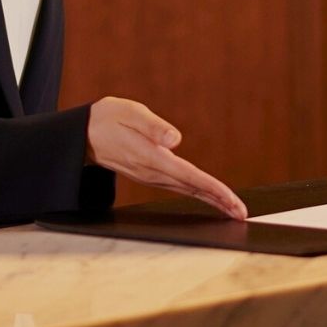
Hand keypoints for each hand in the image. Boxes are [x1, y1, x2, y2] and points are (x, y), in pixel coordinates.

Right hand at [86, 97, 246, 219]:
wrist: (84, 134)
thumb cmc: (108, 118)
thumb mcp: (130, 113)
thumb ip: (153, 126)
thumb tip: (176, 140)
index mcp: (152, 158)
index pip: (190, 177)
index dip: (214, 190)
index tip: (232, 202)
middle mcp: (153, 172)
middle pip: (193, 189)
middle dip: (219, 201)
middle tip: (242, 213)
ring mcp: (151, 175)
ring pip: (187, 189)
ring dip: (210, 199)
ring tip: (232, 207)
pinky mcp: (150, 173)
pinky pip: (179, 185)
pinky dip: (197, 191)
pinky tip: (208, 194)